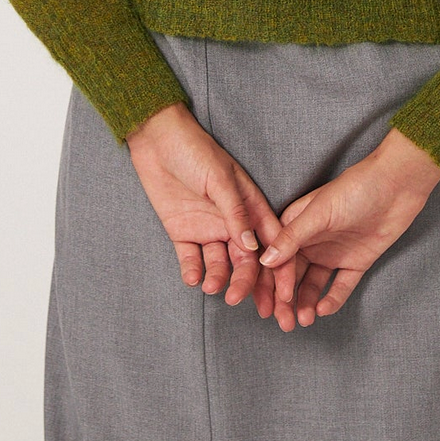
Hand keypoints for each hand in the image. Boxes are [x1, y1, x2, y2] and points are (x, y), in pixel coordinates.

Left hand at [125, 102, 294, 320]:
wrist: (156, 140)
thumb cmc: (195, 151)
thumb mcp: (221, 180)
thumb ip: (236, 214)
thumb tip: (253, 249)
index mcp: (250, 206)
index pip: (272, 243)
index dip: (280, 269)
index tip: (283, 296)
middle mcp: (232, 222)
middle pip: (247, 260)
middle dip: (249, 284)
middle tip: (240, 300)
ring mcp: (207, 228)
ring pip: (220, 264)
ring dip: (219, 278)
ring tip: (212, 287)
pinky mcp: (183, 233)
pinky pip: (191, 259)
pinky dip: (193, 271)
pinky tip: (194, 278)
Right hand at [256, 127, 439, 327]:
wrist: (397, 186)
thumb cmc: (355, 188)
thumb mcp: (319, 211)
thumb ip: (293, 237)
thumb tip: (266, 261)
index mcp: (296, 225)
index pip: (278, 258)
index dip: (273, 281)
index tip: (272, 301)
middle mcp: (311, 241)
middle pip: (292, 275)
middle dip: (285, 299)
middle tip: (284, 322)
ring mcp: (333, 252)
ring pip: (313, 284)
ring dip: (306, 302)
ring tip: (303, 320)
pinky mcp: (355, 262)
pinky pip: (340, 286)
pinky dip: (332, 299)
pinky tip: (324, 310)